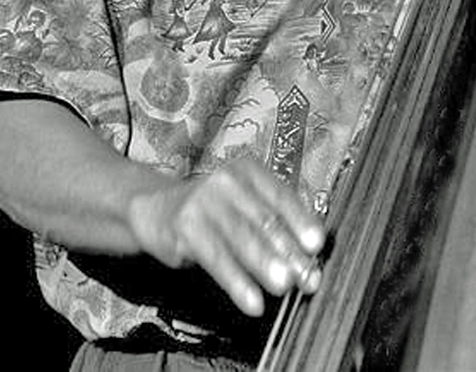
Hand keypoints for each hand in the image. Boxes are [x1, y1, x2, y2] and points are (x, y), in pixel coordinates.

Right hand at [127, 157, 325, 316]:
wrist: (157, 208)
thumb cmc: (213, 209)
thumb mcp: (243, 202)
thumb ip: (273, 219)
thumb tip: (309, 252)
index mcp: (249, 171)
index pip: (281, 196)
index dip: (301, 221)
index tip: (318, 245)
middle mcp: (228, 181)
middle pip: (265, 219)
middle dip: (290, 251)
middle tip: (308, 276)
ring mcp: (205, 202)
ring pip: (243, 238)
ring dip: (266, 265)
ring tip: (285, 286)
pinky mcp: (186, 228)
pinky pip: (217, 260)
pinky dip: (238, 283)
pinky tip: (253, 303)